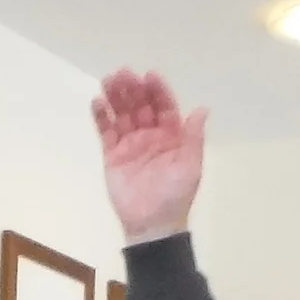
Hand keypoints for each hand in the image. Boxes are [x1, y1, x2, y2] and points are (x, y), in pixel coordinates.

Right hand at [91, 68, 207, 245]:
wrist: (152, 225)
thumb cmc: (175, 196)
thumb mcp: (191, 166)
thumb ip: (193, 136)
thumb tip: (202, 108)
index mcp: (171, 135)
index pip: (164, 106)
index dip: (158, 91)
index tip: (150, 76)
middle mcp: (150, 135)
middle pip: (140, 106)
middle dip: (133, 89)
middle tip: (124, 73)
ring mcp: (130, 144)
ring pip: (122, 114)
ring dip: (116, 96)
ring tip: (108, 80)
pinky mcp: (112, 155)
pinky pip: (106, 132)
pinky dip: (101, 117)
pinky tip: (97, 102)